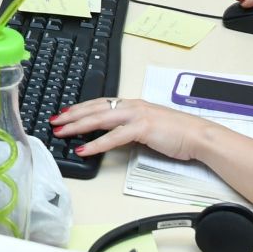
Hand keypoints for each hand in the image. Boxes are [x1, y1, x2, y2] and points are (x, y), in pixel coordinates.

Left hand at [51, 97, 208, 161]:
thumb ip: (131, 127)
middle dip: (72, 114)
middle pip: (94, 108)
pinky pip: (113, 137)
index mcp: (133, 104)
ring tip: (61, 132)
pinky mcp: (142, 128)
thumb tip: (113, 134)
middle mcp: (132, 106)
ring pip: (99, 119)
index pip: (100, 103)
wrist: (198, 135)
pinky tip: (83, 148)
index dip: (80, 107)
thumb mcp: (149, 125)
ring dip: (77, 126)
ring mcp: (136, 115)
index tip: (65, 112)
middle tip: (54, 121)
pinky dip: (96, 143)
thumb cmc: (177, 133)